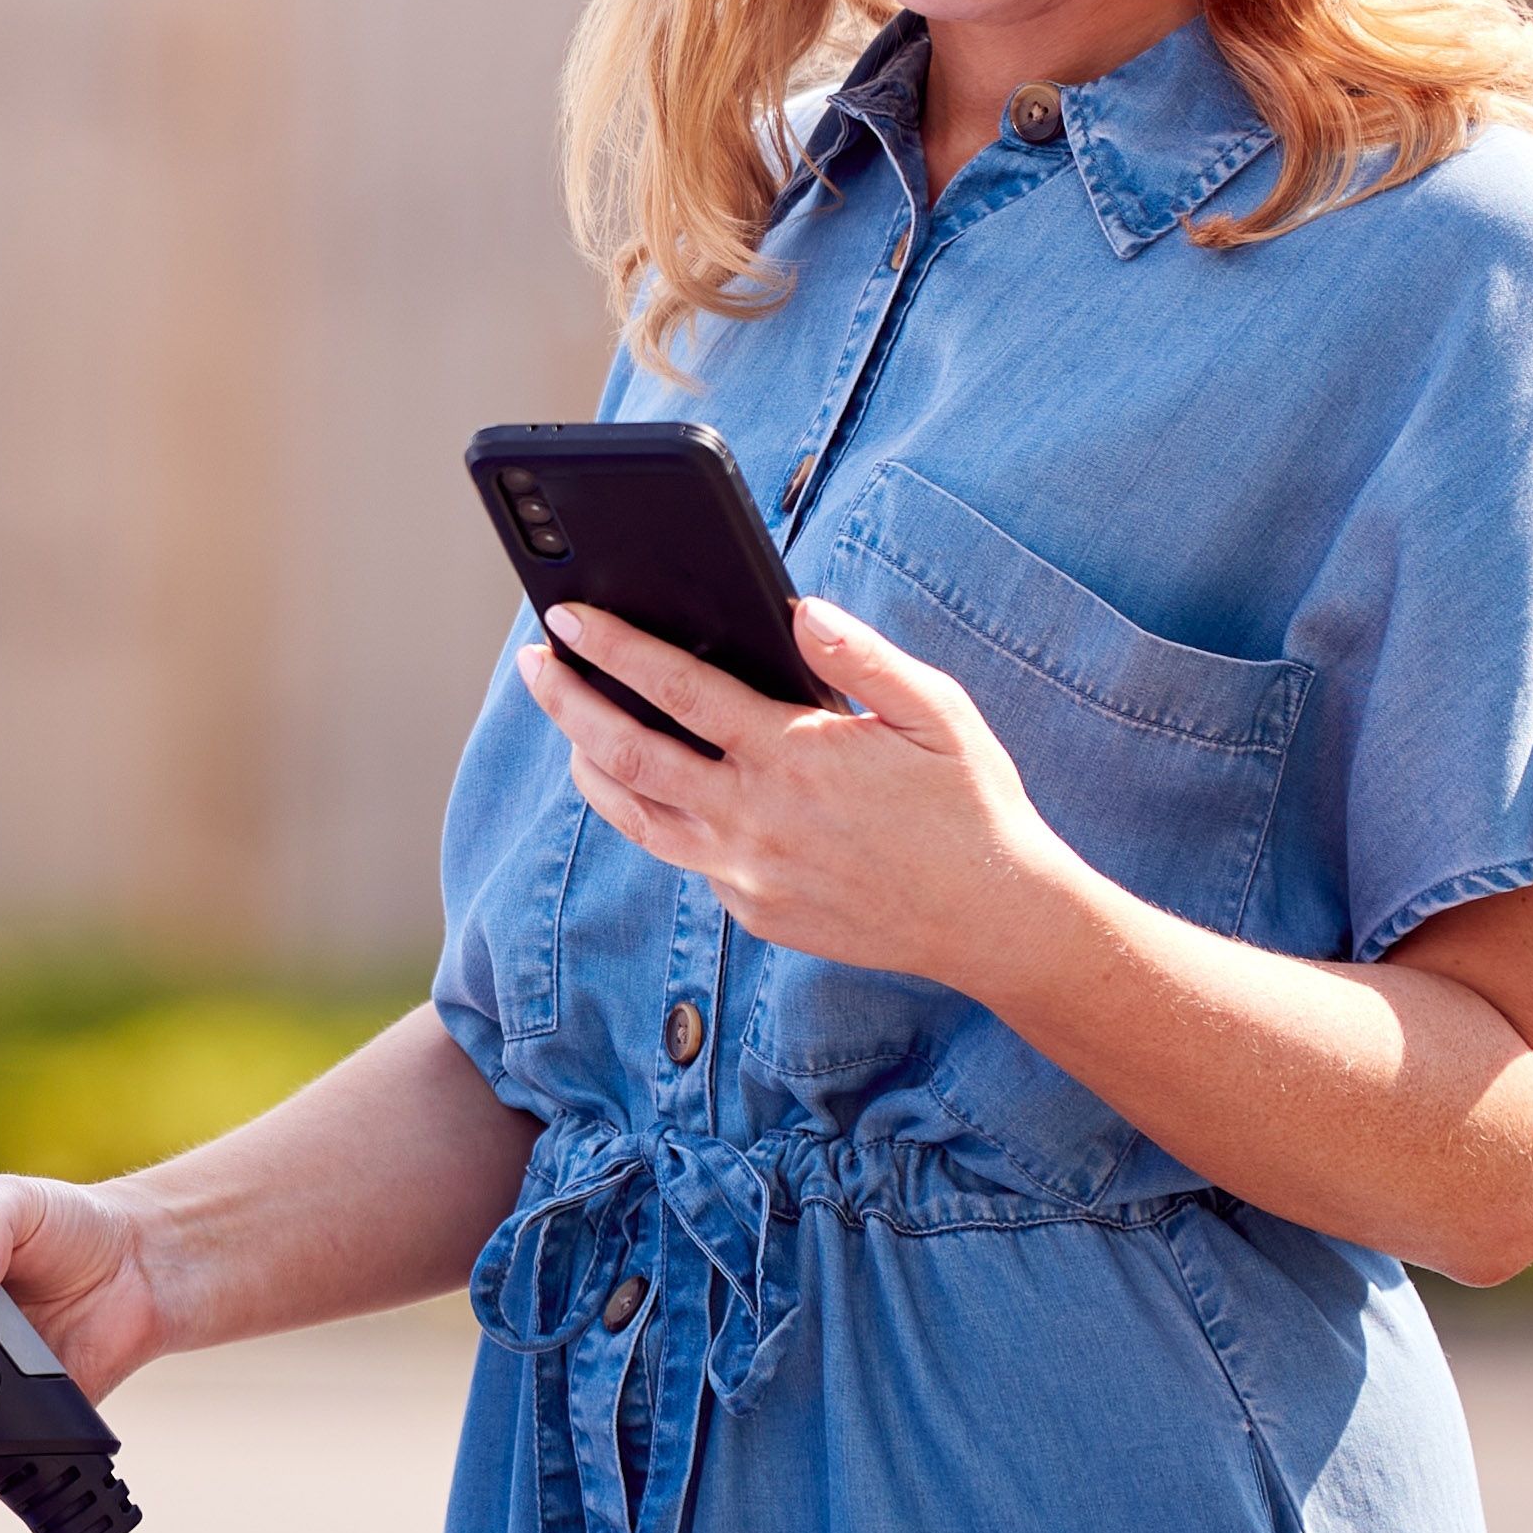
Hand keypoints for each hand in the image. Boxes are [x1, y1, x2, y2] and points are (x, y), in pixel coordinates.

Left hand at [514, 597, 1090, 990]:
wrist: (995, 921)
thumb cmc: (970, 805)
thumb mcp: (937, 713)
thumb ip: (864, 657)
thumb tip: (799, 611)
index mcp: (794, 756)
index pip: (675, 689)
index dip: (612, 649)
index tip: (566, 618)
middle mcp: (754, 818)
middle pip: (625, 752)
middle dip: (567, 701)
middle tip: (536, 664)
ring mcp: (746, 873)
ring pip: (635, 816)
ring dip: (589, 765)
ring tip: (570, 727)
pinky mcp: (753, 912)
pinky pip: (688, 856)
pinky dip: (661, 815)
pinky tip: (658, 786)